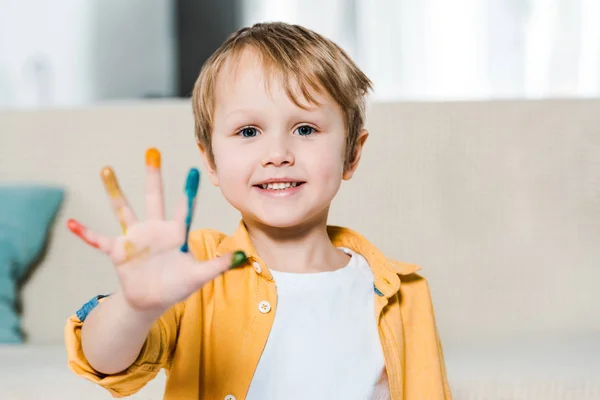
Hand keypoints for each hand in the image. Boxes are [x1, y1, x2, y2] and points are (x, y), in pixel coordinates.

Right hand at [67, 148, 244, 315]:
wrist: (152, 301)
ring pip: (123, 209)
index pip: (184, 208)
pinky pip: (99, 240)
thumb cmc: (177, 286)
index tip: (194, 169)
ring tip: (106, 168)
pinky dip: (85, 233)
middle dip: (153, 176)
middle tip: (152, 151)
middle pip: (153, 197)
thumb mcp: (200, 276)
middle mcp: (154, 229)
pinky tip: (71, 223)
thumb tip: (245, 257)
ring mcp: (135, 238)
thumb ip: (220, 265)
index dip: (189, 191)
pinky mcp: (118, 251)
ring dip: (115, 190)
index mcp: (175, 233)